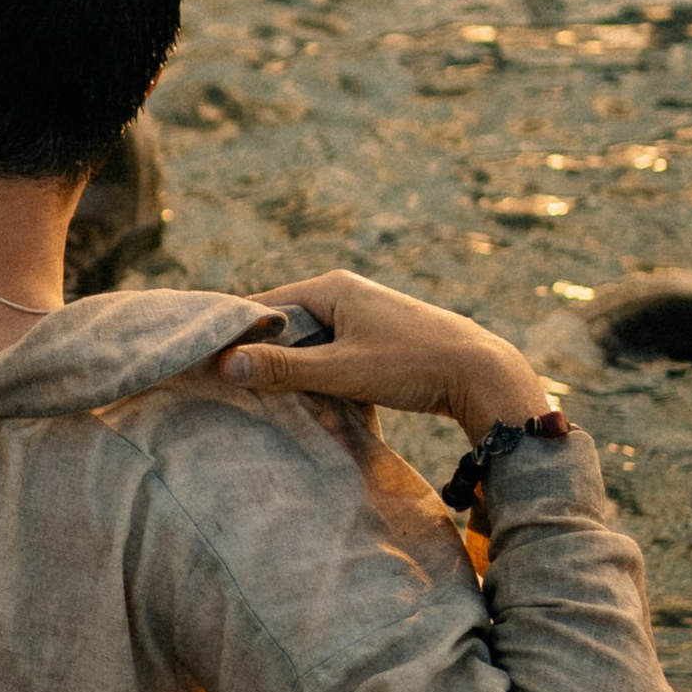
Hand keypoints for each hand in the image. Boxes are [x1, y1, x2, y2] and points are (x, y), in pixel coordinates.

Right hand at [216, 268, 553, 442]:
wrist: (483, 374)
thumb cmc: (413, 365)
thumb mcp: (342, 370)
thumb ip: (284, 369)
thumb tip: (224, 365)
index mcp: (331, 287)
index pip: (263, 307)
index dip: (235, 336)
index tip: (208, 365)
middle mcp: (345, 293)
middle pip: (285, 326)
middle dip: (267, 359)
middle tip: (239, 392)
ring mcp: (364, 315)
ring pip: (311, 345)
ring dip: (297, 373)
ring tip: (276, 402)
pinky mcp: (378, 339)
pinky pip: (334, 355)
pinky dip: (323, 378)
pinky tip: (316, 404)